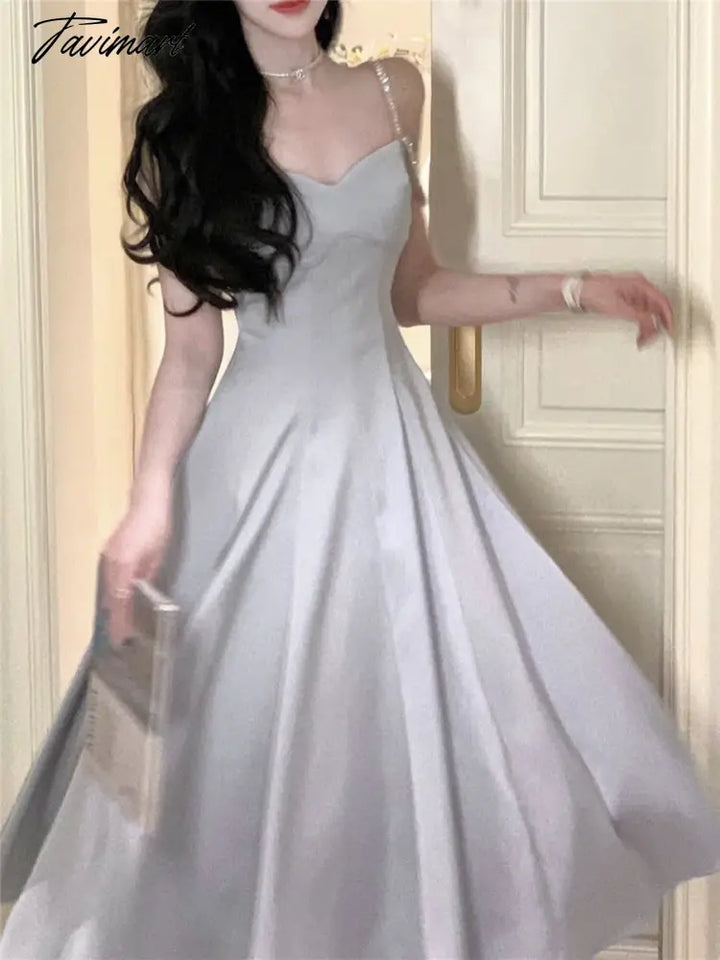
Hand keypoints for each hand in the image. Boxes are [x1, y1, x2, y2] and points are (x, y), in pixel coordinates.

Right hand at [100, 491, 172, 647]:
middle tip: (120, 637)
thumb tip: (141, 592)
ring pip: (108, 588)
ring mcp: (107, 556)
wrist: (147, 499)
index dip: (120, 621)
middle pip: (110, 596)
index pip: (120, 600)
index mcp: (124, 565)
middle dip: (115, 617)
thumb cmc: (158, 525)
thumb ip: (148, 576)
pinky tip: (119, 599)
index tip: (121, 638)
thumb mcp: (158, 554)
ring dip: (113, 605)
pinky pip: (109, 578)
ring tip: (120, 623)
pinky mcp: (109, 551)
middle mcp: (110, 563)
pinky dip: (113, 591)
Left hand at [579, 272, 673, 348]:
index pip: (662, 301)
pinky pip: (639, 314)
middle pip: (656, 308)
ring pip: (648, 312)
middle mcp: (638, 288)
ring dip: (648, 327)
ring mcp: (632, 295)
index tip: (669, 330)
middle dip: (657, 324)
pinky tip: (639, 334)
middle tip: (655, 338)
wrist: (579, 292)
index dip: (668, 317)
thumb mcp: (620, 308)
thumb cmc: (595, 292)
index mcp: (640, 284)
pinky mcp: (625, 301)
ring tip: (643, 339)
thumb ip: (638, 317)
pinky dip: (641, 324)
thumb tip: (652, 326)